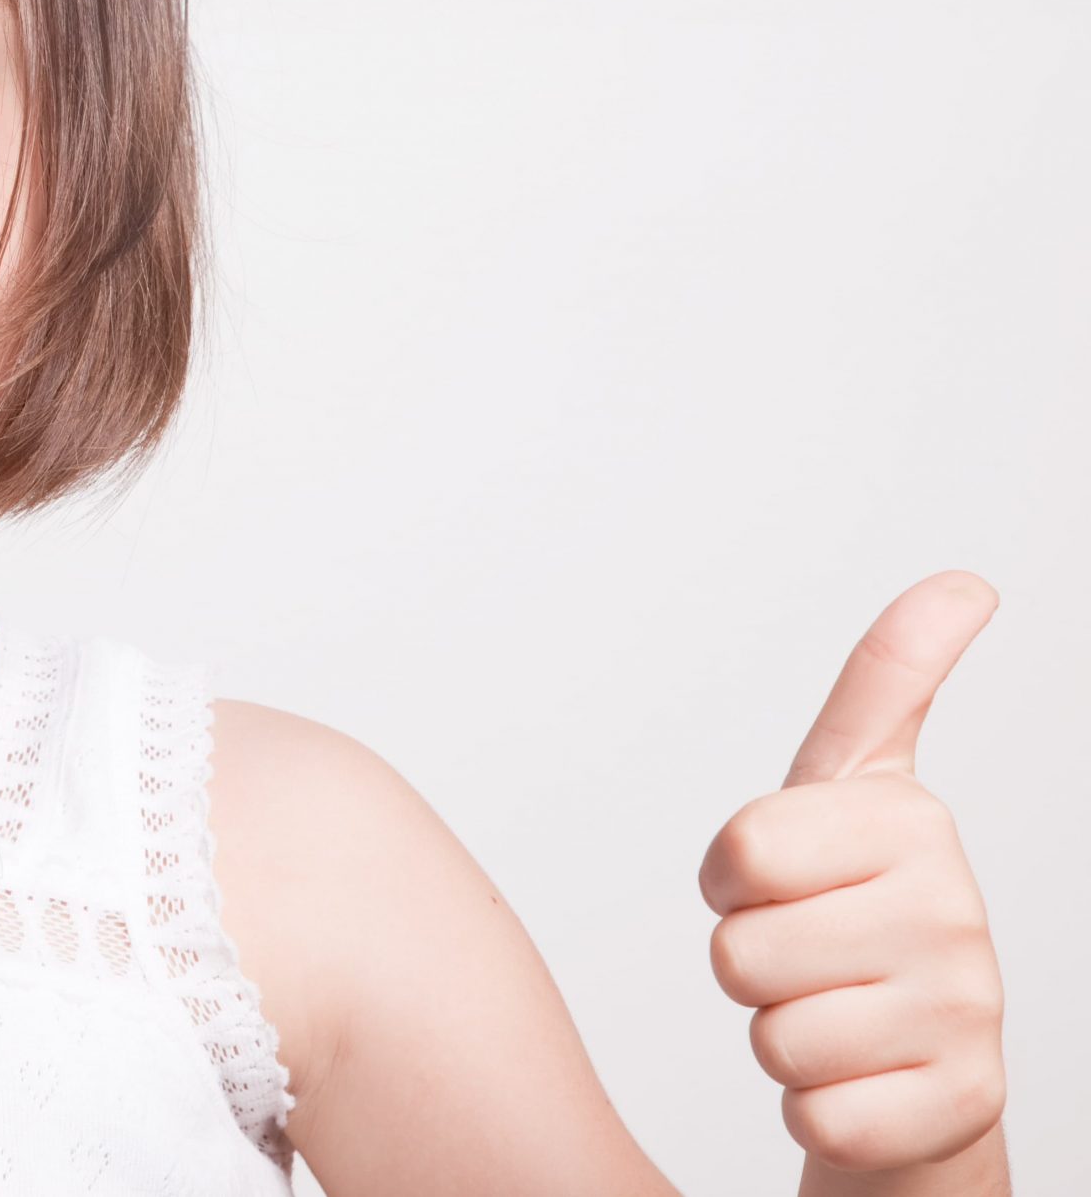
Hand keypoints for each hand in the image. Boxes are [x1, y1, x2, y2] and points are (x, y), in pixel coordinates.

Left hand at [697, 571, 1006, 1177]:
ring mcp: (964, 1013)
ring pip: (771, 1035)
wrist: (916, 1066)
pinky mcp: (958, 1107)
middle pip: (740, 952)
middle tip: (808, 960)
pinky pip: (814, 1115)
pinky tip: (859, 1080)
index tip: (778, 877)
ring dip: (779, 1036)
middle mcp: (955, 912)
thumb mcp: (852, 786)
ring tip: (835, 1015)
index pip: (741, 851)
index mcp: (913, 822)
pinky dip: (814, 1109)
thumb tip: (964, 581)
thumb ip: (889, 680)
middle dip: (750, 965)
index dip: (732, 879)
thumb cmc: (851, 912)